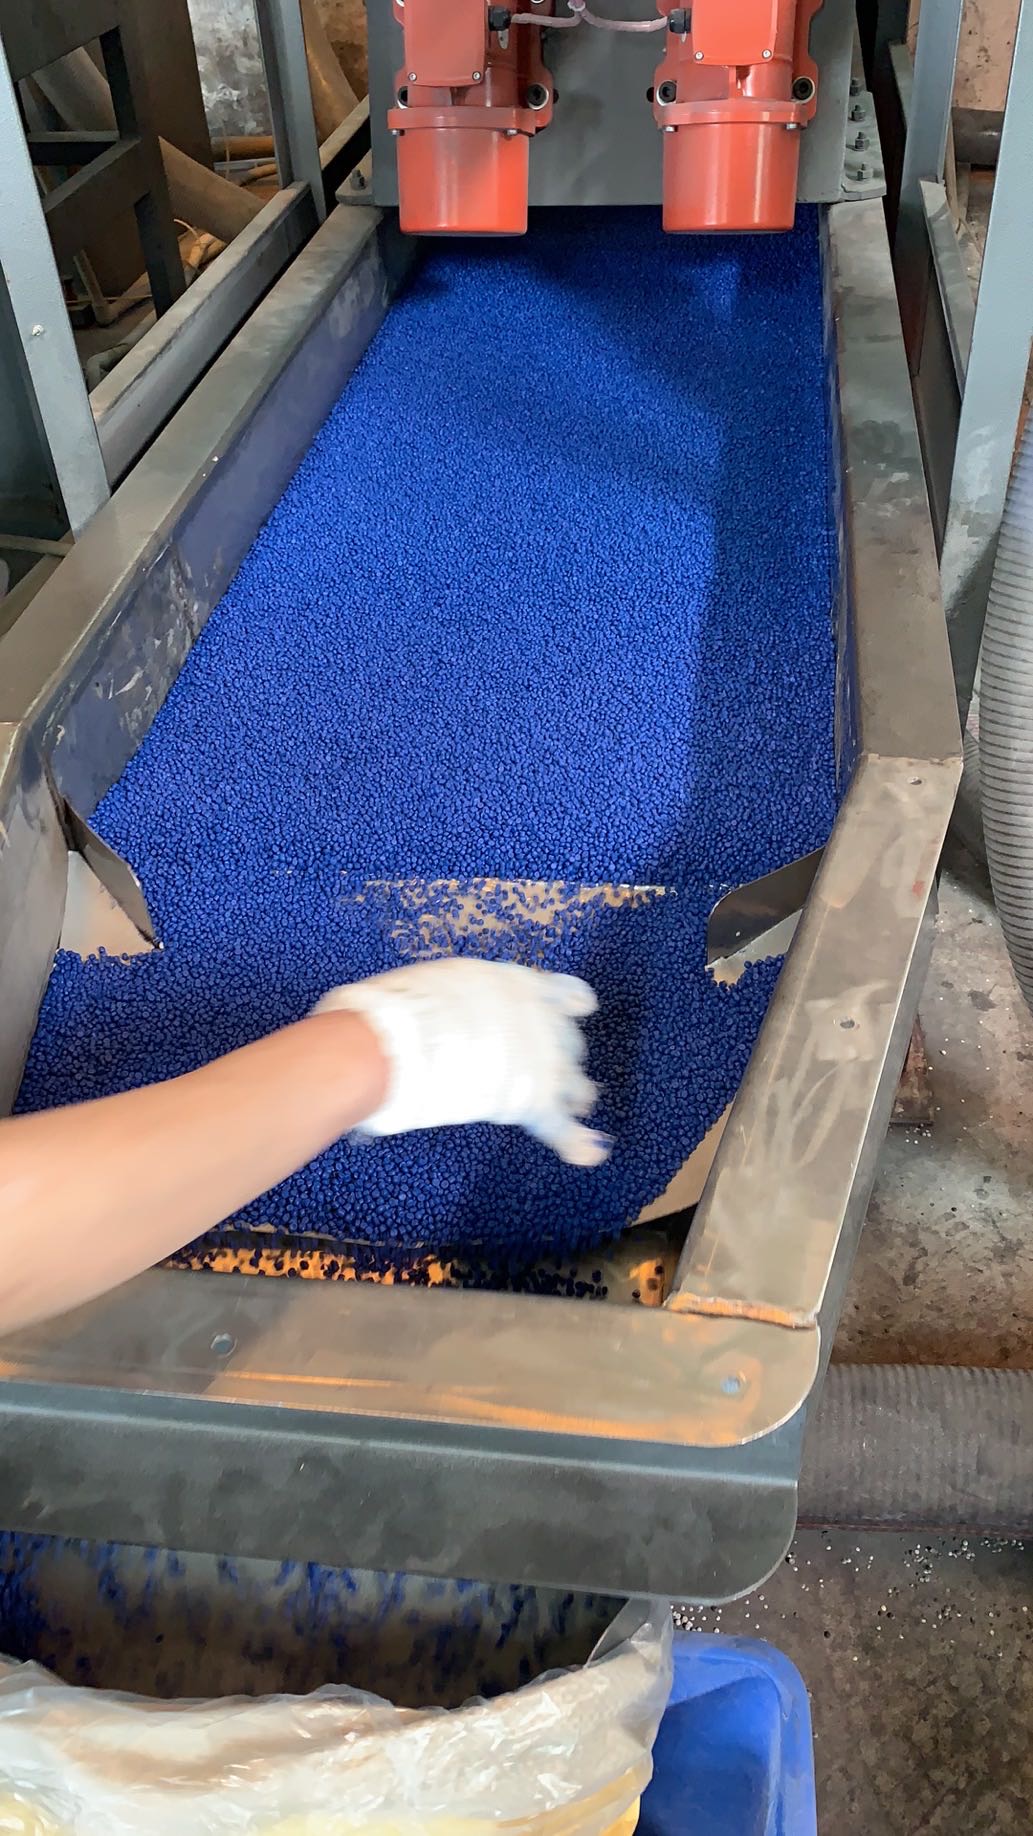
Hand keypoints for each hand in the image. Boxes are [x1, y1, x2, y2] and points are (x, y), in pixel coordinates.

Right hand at [315, 959, 608, 1165]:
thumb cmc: (396, 1011)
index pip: (555, 990)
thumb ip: (453, 999)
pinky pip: (558, 1123)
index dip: (566, 1003)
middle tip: (560, 1069)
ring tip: (580, 1101)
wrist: (393, 1043)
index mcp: (510, 985)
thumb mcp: (432, 984)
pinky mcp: (530, 1099)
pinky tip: (587, 1152)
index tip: (579, 1007)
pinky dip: (572, 1140)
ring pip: (569, 1080)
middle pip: (563, 1039)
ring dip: (574, 1092)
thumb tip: (433, 1009)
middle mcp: (534, 1016)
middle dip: (562, 1055)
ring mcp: (537, 1058)